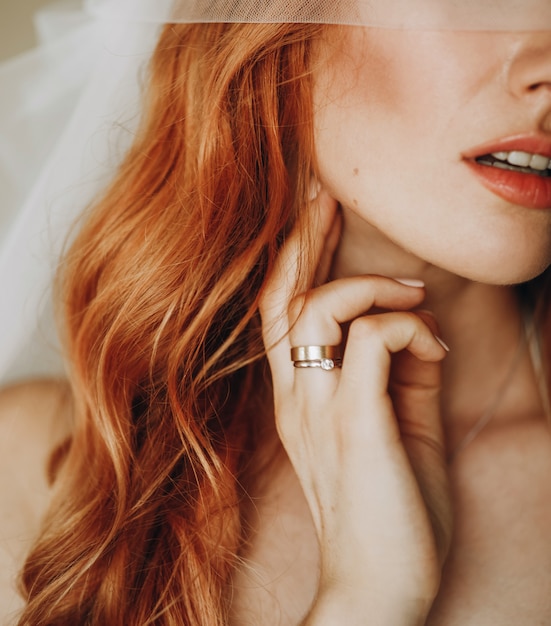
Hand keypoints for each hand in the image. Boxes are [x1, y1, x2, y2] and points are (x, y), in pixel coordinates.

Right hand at [259, 189, 451, 623]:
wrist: (376, 588)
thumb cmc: (385, 510)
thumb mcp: (387, 431)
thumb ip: (392, 376)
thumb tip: (412, 330)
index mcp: (297, 399)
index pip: (280, 313)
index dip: (292, 259)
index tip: (313, 215)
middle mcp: (295, 398)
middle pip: (281, 298)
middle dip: (304, 240)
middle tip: (324, 197)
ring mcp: (318, 410)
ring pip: (319, 309)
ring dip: (370, 288)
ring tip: (410, 297)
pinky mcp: (353, 425)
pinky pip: (371, 343)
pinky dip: (405, 329)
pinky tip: (433, 348)